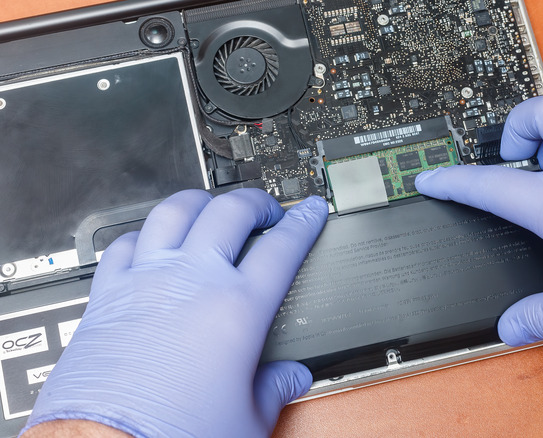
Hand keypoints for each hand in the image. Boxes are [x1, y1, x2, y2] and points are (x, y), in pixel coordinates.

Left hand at [23, 189, 327, 436]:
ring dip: (201, 203)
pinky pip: (125, 243)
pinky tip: (152, 241)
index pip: (283, 246)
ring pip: (175, 211)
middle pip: (231, 212)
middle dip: (256, 201)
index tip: (308, 211)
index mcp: (237, 309)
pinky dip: (145, 233)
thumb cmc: (173, 435)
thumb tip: (290, 380)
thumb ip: (276, 389)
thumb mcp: (248, 420)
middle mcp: (192, 282)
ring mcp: (147, 282)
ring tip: (212, 208)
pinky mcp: (108, 295)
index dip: (303, 222)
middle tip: (266, 209)